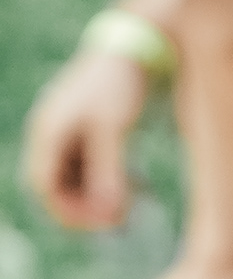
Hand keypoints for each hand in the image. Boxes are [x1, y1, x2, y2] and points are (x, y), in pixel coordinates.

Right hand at [20, 50, 146, 230]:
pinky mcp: (92, 136)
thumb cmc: (120, 84)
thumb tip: (107, 212)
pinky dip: (114, 184)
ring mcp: (71, 136)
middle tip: (125, 222)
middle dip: (88, 208)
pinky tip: (142, 187)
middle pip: (60, 187)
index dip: (69, 211)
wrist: (135, 52)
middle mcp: (54, 136)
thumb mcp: (114, 129)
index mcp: (49, 133)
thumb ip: (109, 169)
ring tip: (138, 204)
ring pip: (80, 182)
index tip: (105, 225)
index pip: (44, 186)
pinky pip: (95, 171)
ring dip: (103, 198)